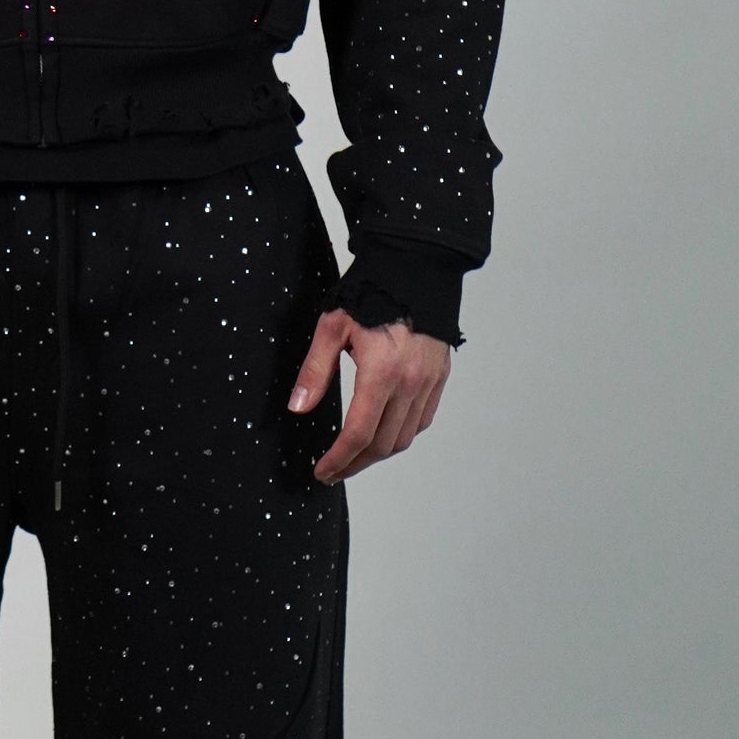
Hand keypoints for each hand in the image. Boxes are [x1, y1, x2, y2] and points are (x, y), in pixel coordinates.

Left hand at [288, 309, 450, 482]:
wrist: (416, 267)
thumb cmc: (371, 292)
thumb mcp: (332, 327)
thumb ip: (315, 370)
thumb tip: (298, 408)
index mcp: (381, 372)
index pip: (358, 434)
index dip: (338, 460)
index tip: (322, 471)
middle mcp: (410, 383)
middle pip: (382, 445)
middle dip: (355, 464)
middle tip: (333, 472)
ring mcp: (429, 382)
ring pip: (404, 438)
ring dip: (378, 454)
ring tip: (354, 458)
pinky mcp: (439, 377)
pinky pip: (422, 420)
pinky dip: (401, 435)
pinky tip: (382, 434)